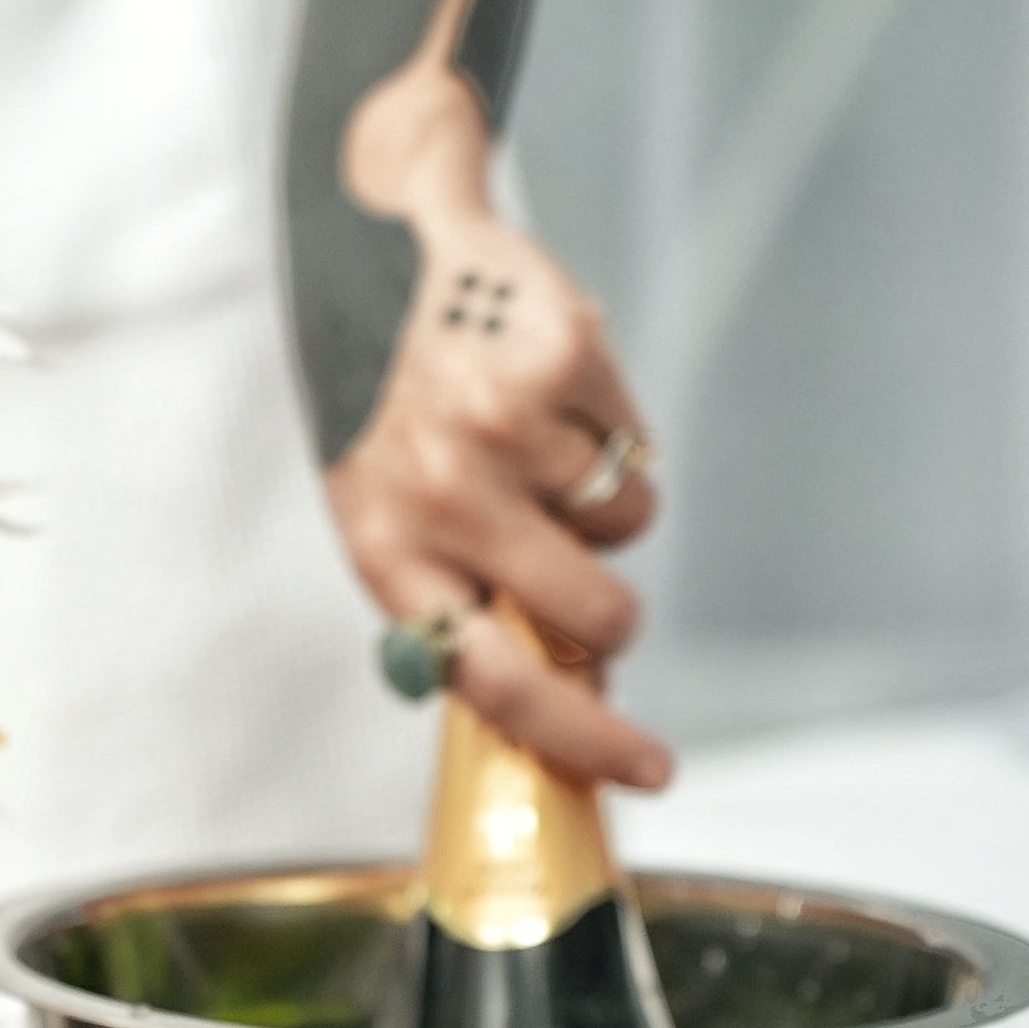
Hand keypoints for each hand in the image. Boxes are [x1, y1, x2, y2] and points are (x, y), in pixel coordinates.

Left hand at [326, 61, 671, 789]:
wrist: (378, 258)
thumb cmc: (385, 411)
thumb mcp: (385, 517)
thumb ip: (460, 601)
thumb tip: (574, 691)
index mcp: (389, 557)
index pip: (498, 684)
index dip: (585, 739)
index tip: (650, 769)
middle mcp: (442, 496)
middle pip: (599, 612)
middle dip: (613, 604)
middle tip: (573, 553)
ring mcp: (502, 426)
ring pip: (629, 520)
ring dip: (598, 491)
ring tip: (529, 436)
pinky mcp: (557, 358)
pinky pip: (636, 437)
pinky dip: (608, 417)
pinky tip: (544, 382)